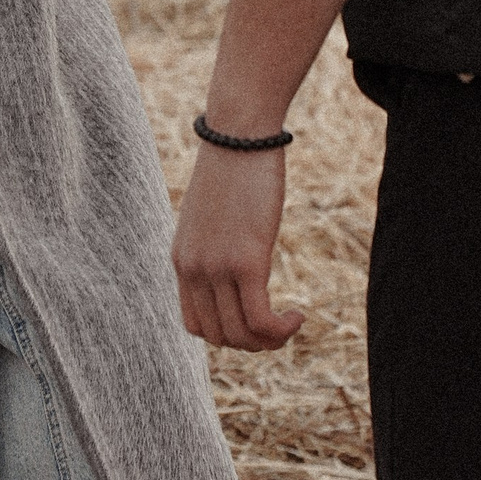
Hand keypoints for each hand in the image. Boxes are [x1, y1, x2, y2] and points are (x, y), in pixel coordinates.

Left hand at [172, 145, 304, 349]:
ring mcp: (217, 267)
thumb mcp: (213, 211)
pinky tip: (298, 317)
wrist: (239, 135)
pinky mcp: (246, 260)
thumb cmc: (233, 167)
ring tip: (291, 324)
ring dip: (270, 341)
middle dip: (251, 343)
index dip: (227, 334)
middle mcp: (194, 269)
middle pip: (218, 337)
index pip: (194, 325)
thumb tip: (235, 254)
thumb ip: (216, 241)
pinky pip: (260, 320)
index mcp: (182, 260)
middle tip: (279, 327)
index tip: (254, 319)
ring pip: (240, 335)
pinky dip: (281, 330)